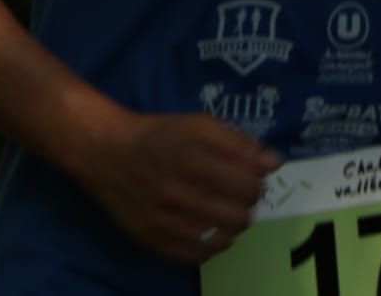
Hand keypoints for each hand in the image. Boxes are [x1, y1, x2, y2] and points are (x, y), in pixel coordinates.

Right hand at [74, 111, 282, 262]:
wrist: (106, 153)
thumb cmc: (158, 135)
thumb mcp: (199, 125)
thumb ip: (239, 142)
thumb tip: (275, 163)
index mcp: (193, 160)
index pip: (250, 186)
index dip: (256, 182)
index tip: (248, 177)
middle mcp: (178, 194)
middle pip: (241, 217)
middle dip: (246, 205)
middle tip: (236, 196)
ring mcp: (163, 222)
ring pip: (222, 240)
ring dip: (229, 226)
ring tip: (221, 211)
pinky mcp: (151, 240)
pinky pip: (197, 256)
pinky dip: (210, 245)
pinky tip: (207, 229)